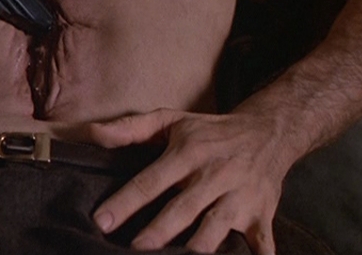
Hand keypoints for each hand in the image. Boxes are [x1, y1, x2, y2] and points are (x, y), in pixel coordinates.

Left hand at [83, 109, 295, 254]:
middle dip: (158, 232)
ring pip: (217, 228)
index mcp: (188, 154)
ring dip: (198, 247)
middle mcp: (214, 175)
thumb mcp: (171, 120)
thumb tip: (93, 133)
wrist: (269, 132)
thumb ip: (131, 128)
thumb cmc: (210, 131)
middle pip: (183, 209)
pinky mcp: (262, 215)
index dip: (125, 202)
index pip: (151, 181)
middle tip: (134, 250)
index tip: (102, 221)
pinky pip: (261, 242)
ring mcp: (240, 197)